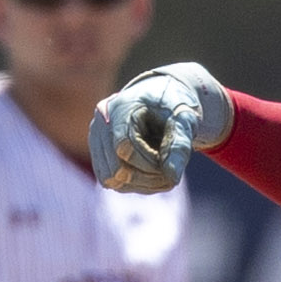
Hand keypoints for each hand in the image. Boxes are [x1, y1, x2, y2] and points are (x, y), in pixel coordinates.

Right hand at [89, 62, 233, 193]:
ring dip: (142, 183)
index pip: (124, 147)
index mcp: (120, 108)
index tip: (171, 161)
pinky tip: (152, 173)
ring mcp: (96, 140)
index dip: (150, 162)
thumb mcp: (184, 118)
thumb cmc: (173, 106)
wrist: (160, 98)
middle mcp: (101, 124)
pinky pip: (112, 182)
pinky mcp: (99, 155)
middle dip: (148, 176)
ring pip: (112, 180)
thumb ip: (180, 145)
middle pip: (116, 169)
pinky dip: (135, 183)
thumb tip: (173, 179)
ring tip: (163, 171)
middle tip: (171, 170)